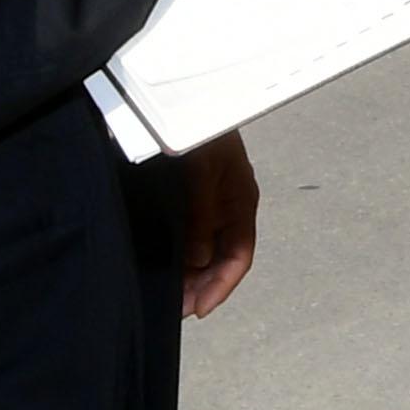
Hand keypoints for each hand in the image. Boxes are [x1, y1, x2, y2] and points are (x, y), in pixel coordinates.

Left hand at [182, 132, 260, 318]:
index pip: (238, 254)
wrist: (189, 99)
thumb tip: (196, 259)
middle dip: (205, 286)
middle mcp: (228, 207)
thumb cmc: (202, 131)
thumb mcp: (202, 173)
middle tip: (178, 309)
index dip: (222, 285)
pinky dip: (183, 257)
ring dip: (193, 276)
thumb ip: (201, 215)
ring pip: (207, 251)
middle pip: (223, 258)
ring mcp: (211, 204)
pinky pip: (193, 237)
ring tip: (171, 296)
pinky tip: (168, 267)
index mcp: (240, 201)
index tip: (199, 309)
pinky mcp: (192, 199)